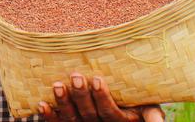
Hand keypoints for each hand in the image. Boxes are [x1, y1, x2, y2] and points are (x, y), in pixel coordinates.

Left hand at [39, 74, 163, 121]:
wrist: (124, 113)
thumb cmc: (138, 105)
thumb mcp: (149, 108)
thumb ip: (153, 115)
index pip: (109, 112)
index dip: (101, 98)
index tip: (96, 78)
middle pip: (89, 115)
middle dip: (81, 96)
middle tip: (76, 76)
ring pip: (72, 120)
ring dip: (63, 104)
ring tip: (57, 85)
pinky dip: (49, 116)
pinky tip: (41, 105)